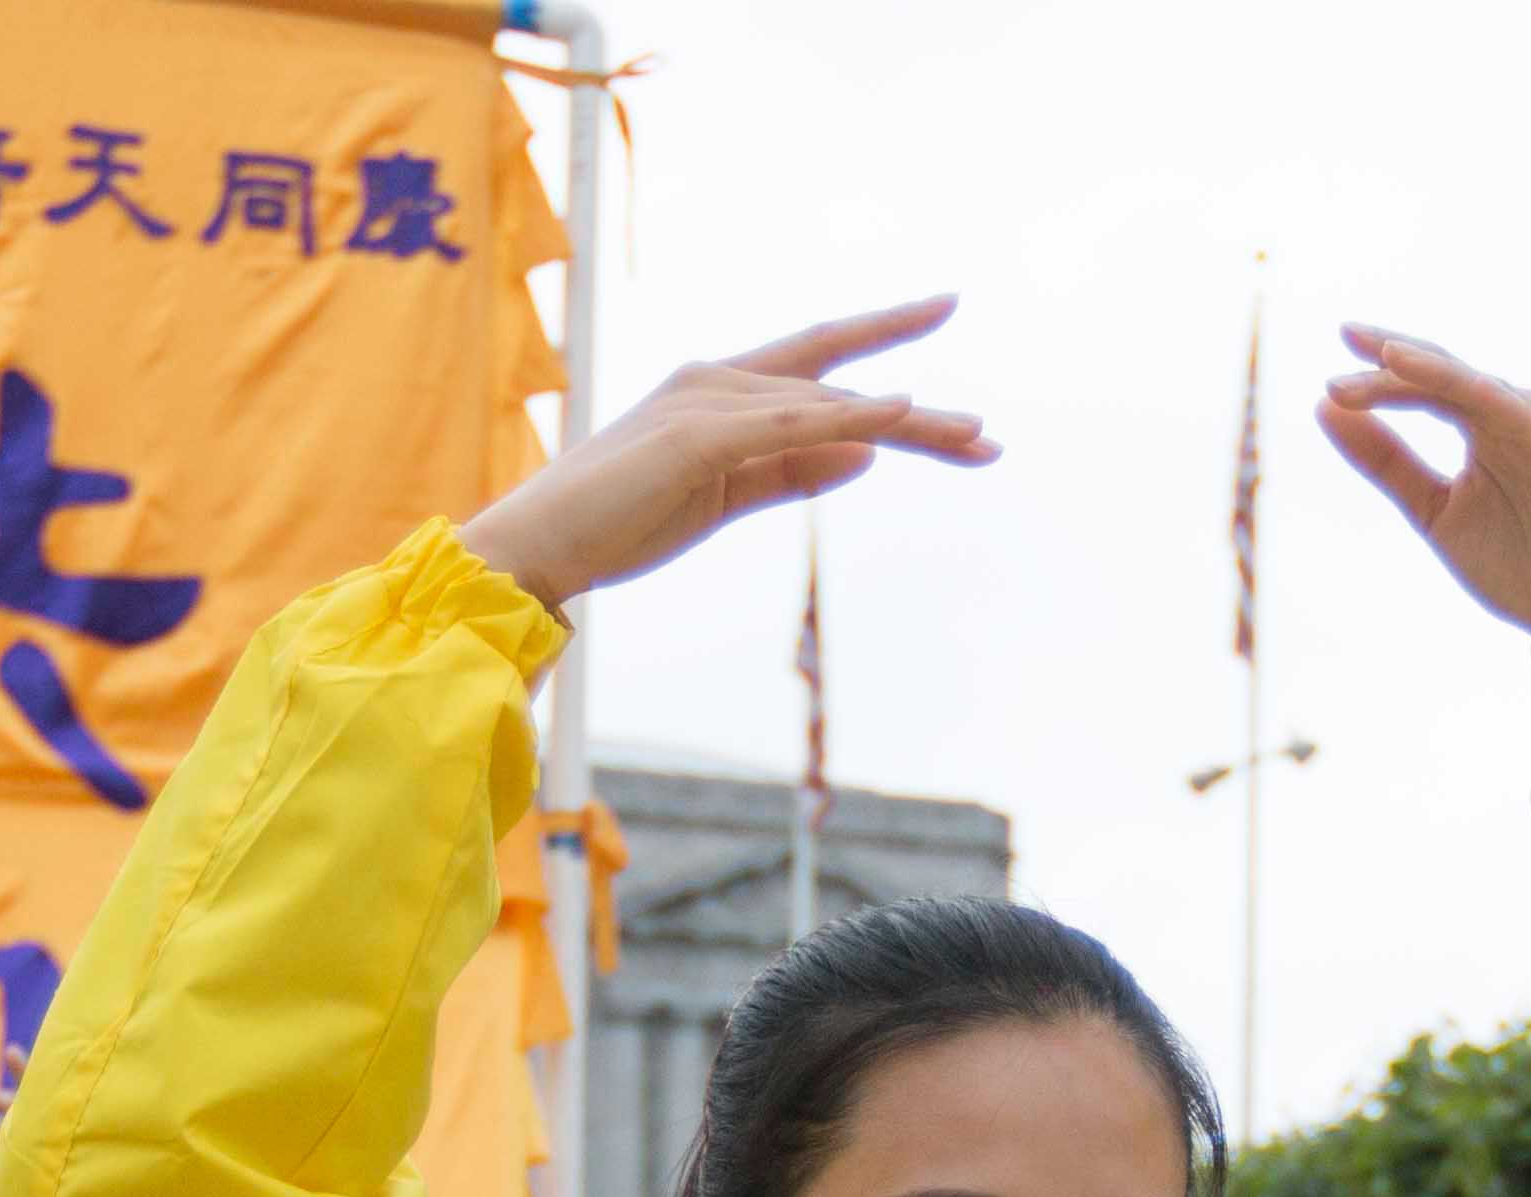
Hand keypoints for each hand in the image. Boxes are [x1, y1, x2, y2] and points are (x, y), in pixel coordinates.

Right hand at [459, 301, 994, 614]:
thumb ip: (795, 472)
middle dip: (920, 416)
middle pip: (838, 386)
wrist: (540, 549)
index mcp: (720, 393)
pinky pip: (788, 423)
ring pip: (825, 406)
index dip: (883, 338)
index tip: (945, 313)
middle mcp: (717, 380)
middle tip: (990, 440)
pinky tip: (900, 416)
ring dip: (905, 423)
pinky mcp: (697, 437)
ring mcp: (706, 402)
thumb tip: (867, 451)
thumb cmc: (620, 525)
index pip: (819, 364)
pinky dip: (848, 416)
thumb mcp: (727, 499)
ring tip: (971, 442)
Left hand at [1315, 330, 1530, 675]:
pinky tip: (1465, 389)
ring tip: (1389, 358)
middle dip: (1399, 358)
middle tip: (1347, 336)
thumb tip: (1325, 406)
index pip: (1427, 384)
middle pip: (1451, 374)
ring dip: (1437, 372)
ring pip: (1488, 390)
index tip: (1335, 353)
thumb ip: (1386, 461)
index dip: (1382, 369)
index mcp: (1483, 426)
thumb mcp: (1432, 510)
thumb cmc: (1516, 562)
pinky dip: (1498, 403)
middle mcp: (1518, 417)